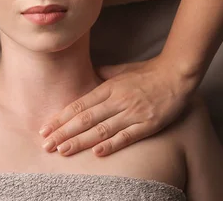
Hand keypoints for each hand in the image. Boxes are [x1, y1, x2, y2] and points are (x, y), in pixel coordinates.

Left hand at [39, 54, 198, 156]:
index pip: (80, 104)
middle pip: (85, 118)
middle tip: (46, 144)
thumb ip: (104, 74)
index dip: (61, 117)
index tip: (45, 128)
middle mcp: (118, 100)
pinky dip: (111, 144)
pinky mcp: (148, 124)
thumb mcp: (122, 70)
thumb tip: (89, 74)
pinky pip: (127, 136)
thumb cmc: (149, 72)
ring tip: (63, 150)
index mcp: (109, 87)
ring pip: (102, 129)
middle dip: (63, 132)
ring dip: (81, 141)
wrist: (177, 73)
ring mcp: (132, 112)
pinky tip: (97, 152)